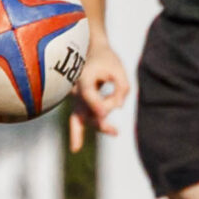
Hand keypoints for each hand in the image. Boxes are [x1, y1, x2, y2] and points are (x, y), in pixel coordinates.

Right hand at [67, 33, 129, 152]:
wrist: (91, 50)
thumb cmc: (105, 58)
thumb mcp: (117, 68)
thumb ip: (122, 86)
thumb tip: (118, 107)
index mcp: (84, 78)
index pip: (89, 94)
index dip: (96, 104)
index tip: (105, 113)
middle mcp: (77, 90)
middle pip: (83, 111)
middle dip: (97, 121)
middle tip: (114, 131)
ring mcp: (77, 98)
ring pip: (80, 118)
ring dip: (96, 126)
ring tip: (115, 132)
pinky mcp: (81, 104)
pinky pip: (79, 119)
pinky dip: (78, 132)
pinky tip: (76, 149)